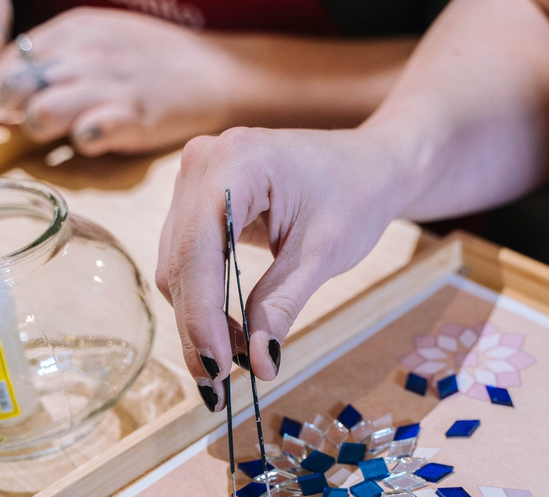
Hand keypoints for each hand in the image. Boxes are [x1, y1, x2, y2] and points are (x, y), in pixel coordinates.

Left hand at [0, 7, 244, 155]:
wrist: (220, 73)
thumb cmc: (161, 58)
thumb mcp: (106, 35)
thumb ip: (62, 52)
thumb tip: (18, 79)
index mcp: (76, 29)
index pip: (9, 60)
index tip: (2, 108)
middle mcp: (85, 55)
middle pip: (15, 86)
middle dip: (12, 109)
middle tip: (28, 122)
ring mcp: (110, 87)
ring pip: (41, 112)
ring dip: (42, 127)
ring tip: (63, 130)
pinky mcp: (134, 119)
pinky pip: (86, 135)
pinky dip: (83, 142)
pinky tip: (95, 139)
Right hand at [155, 126, 411, 408]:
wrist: (371, 165)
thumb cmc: (357, 196)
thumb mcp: (323, 253)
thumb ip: (282, 305)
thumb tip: (257, 365)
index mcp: (235, 161)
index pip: (198, 248)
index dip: (201, 315)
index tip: (217, 371)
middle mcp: (204, 161)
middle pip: (180, 260)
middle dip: (198, 325)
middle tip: (219, 387)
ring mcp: (198, 176)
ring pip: (177, 263)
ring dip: (199, 316)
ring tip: (231, 360)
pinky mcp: (200, 195)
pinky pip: (188, 254)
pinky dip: (205, 296)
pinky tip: (228, 329)